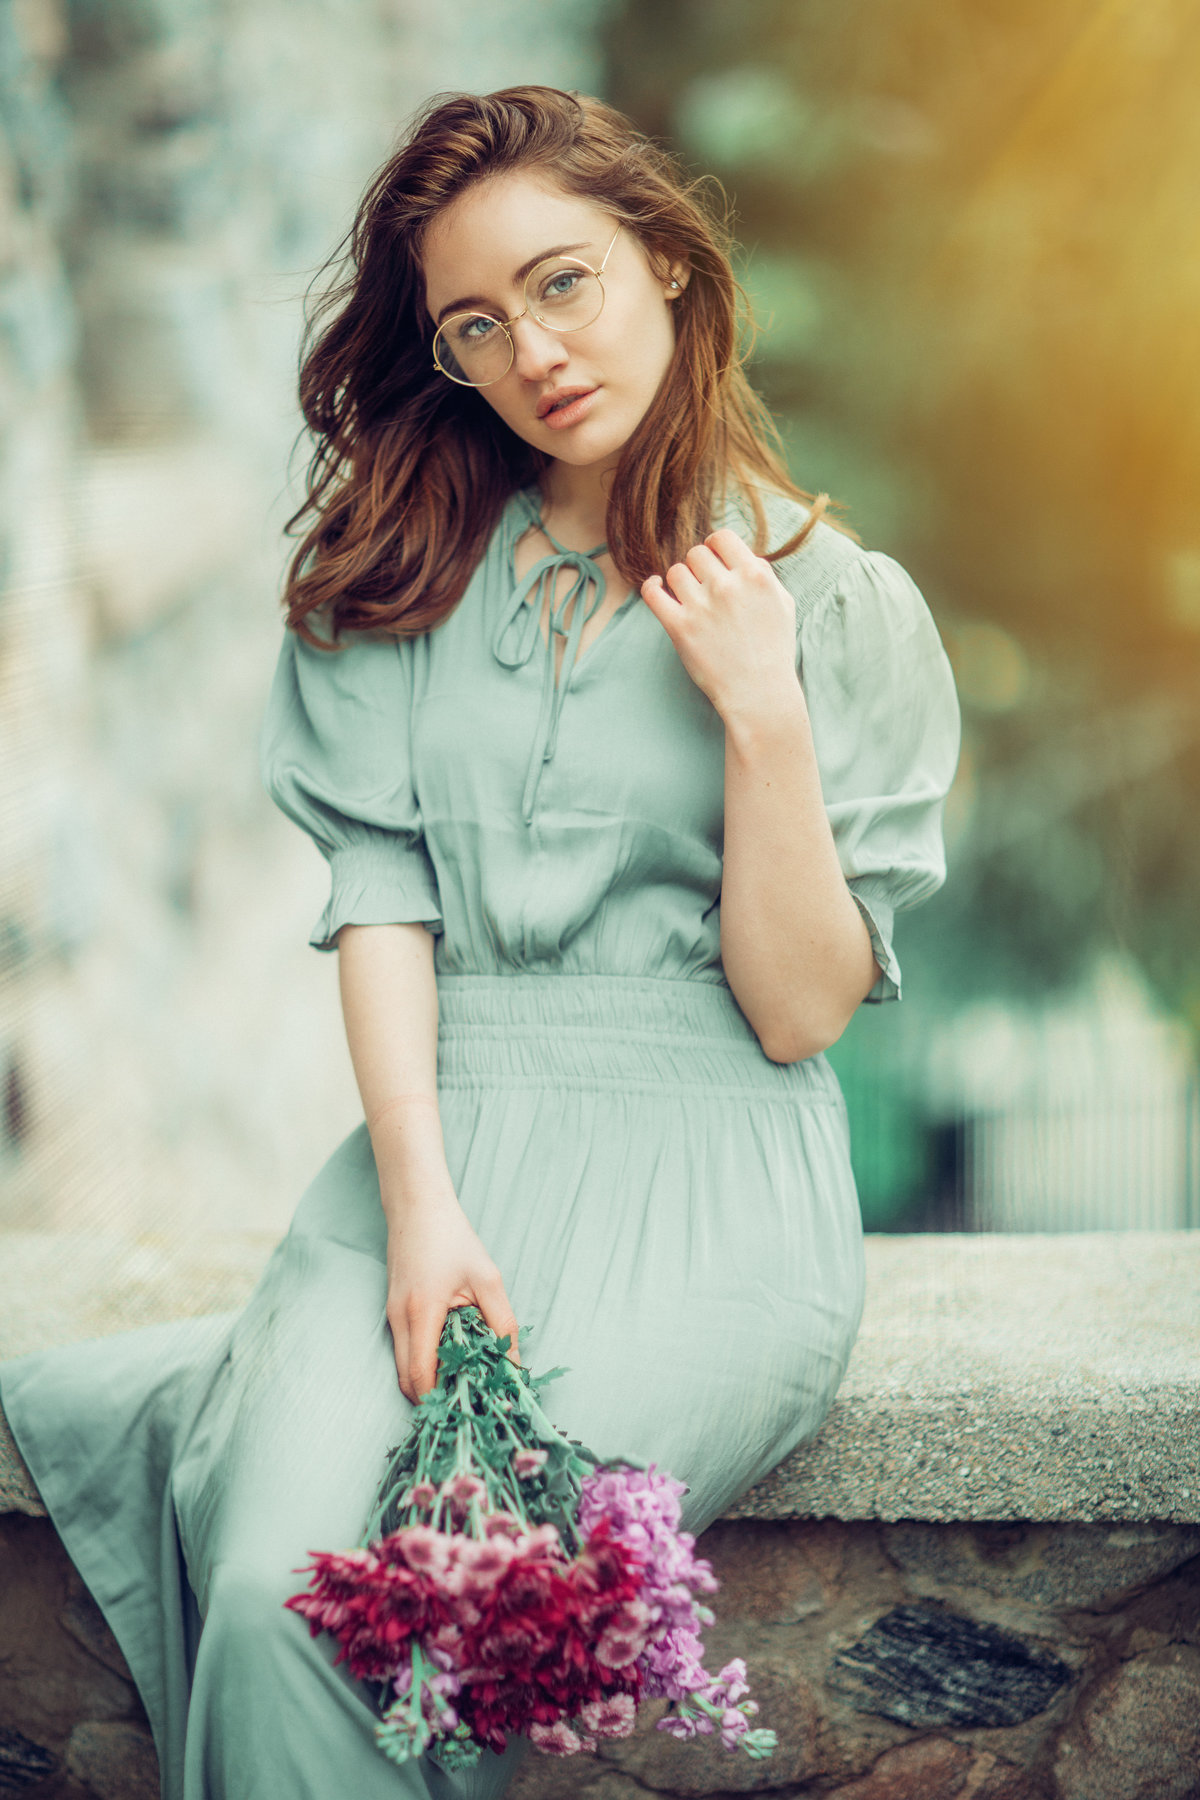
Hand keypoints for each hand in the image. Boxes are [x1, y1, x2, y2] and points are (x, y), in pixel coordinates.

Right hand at [383, 1184, 519, 1403]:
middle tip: (466, 1402)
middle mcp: (399, 1319)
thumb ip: (502, 1323)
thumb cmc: (453, 1239)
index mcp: (421, 1312)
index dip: (439, 1399)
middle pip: (406, 1380)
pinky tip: (449, 1356)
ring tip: (462, 1381)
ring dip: (427, 1381)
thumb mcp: (488, 1278)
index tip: (467, 1408)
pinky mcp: (391, 1312)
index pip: (420, 1375)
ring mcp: (391, 1316)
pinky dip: (421, 1362)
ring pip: (402, 1368)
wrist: (417, 1208)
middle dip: (432, 1397)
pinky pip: (404, 1350)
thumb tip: (513, 1364)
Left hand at [639, 528, 801, 721]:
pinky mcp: (679, 627)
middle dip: (699, 567)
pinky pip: (652, 592)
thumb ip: (763, 574)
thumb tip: (741, 555)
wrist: (759, 693)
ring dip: (680, 581)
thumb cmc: (773, 650)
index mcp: (755, 575)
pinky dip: (651, 586)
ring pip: (675, 571)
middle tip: (704, 587)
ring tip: (690, 598)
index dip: (716, 546)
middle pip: (696, 553)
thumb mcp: (782, 604)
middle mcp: (727, 586)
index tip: (714, 559)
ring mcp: (701, 606)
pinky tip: (657, 587)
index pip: (722, 537)